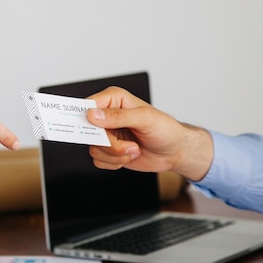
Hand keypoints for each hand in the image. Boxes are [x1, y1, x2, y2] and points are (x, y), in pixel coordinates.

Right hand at [86, 86, 212, 180]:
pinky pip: (98, 160)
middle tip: (128, 144)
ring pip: (94, 148)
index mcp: (113, 100)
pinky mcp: (108, 150)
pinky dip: (114, 162)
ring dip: (116, 154)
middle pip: (89, 131)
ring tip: (134, 149)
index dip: (88, 118)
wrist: (174, 151)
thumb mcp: (145, 119)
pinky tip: (129, 156)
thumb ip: (119, 116)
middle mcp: (107, 116)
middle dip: (109, 143)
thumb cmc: (165, 130)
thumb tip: (93, 115)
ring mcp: (107, 134)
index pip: (88, 105)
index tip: (97, 129)